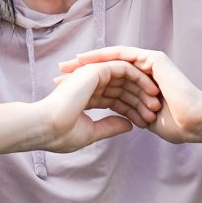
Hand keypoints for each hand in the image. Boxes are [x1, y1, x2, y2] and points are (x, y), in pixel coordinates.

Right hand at [29, 57, 161, 153]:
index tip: (144, 123)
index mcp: (87, 97)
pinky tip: (150, 90)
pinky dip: (138, 77)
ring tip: (156, 102)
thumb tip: (129, 125)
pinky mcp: (95, 70)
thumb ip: (110, 127)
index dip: (131, 110)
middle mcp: (90, 84)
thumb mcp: (91, 133)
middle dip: (140, 99)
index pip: (115, 100)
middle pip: (122, 88)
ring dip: (142, 88)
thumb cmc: (61, 134)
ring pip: (125, 76)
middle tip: (155, 111)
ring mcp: (92, 75)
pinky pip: (123, 68)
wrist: (46, 127)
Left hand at [53, 45, 201, 146]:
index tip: (64, 90)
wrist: (193, 122)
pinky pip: (123, 54)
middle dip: (82, 70)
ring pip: (112, 59)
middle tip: (59, 73)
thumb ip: (127, 116)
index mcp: (139, 86)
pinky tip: (86, 59)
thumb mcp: (141, 119)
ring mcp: (149, 64)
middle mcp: (143, 72)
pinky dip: (104, 56)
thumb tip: (117, 121)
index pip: (108, 83)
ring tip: (68, 65)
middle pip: (106, 68)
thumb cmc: (173, 126)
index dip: (86, 85)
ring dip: (89, 61)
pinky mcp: (153, 59)